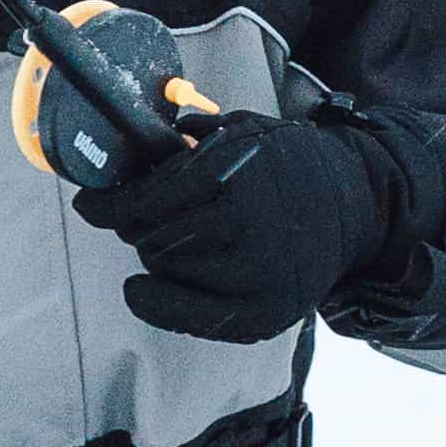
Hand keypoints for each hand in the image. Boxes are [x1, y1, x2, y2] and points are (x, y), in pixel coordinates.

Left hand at [73, 103, 403, 342]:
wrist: (356, 205)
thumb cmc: (287, 166)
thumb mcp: (244, 130)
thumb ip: (189, 141)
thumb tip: (128, 151)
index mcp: (239, 169)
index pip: (147, 198)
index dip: (109, 204)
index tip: (89, 204)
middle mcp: (248, 222)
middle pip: (150, 234)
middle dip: (137, 224)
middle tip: (142, 216)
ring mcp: (259, 273)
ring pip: (165, 268)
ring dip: (158, 253)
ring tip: (184, 237)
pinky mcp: (266, 313)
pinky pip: (186, 316)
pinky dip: (155, 301)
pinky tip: (140, 288)